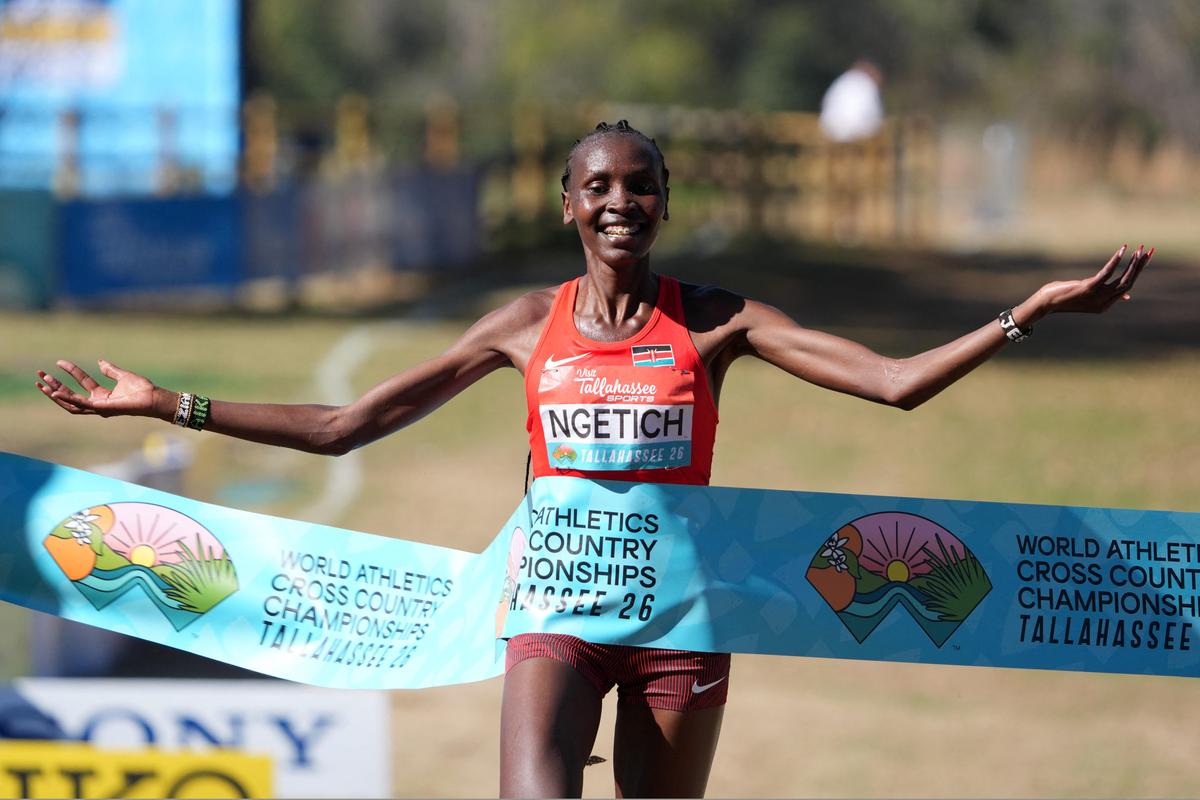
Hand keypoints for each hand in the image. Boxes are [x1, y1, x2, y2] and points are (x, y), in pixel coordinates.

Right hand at [36, 359, 162, 417]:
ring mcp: (98, 407)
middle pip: (70, 395)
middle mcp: (97, 403)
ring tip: (43, 383)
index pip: (81, 382)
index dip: (70, 371)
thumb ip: (110, 370)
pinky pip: (81, 405)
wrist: (153, 397)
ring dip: (56, 393)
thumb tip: (100, 362)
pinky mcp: (101, 409)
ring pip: (70, 403)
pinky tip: (56, 392)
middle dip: (55, 385)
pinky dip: (68, 399)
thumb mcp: (123, 376)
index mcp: (102, 395)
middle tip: (40, 374)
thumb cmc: (142, 389)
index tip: (59, 361)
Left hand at [1028, 244, 1152, 320]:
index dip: (1138, 272)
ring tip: (1140, 250)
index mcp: (1105, 305)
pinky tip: (1123, 250)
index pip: (1128, 286)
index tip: (1145, 258)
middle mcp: (1103, 303)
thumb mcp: (1088, 297)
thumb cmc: (1065, 296)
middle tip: (1149, 251)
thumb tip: (1127, 295)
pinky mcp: (1088, 288)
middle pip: (1128, 282)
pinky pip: (1106, 273)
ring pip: (1122, 279)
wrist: (1045, 303)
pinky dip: (1116, 261)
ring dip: (1133, 263)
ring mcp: (1096, 296)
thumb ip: (1107, 295)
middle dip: (1140, 266)